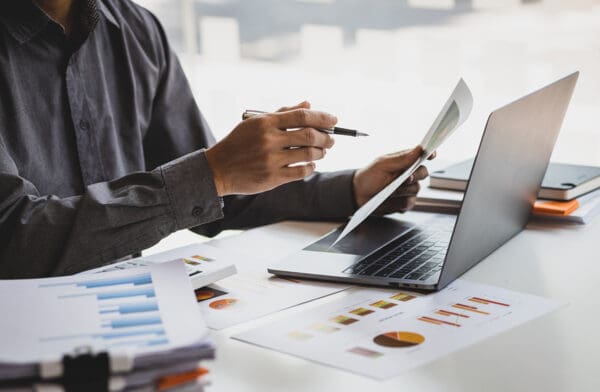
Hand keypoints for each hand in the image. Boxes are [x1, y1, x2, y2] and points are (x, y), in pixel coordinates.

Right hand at [206, 102, 335, 195]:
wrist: (218, 169)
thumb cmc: (238, 143)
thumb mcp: (255, 123)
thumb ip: (282, 113)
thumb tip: (308, 104)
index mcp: (265, 123)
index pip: (301, 116)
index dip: (322, 117)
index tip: (333, 120)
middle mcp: (269, 140)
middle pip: (308, 135)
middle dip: (326, 137)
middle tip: (331, 138)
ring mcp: (271, 160)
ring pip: (307, 154)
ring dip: (320, 152)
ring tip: (322, 151)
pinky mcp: (272, 178)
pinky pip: (300, 172)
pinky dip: (310, 167)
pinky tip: (311, 164)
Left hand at [353, 146, 433, 214]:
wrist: (358, 195)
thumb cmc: (368, 177)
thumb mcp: (383, 164)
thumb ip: (402, 158)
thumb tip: (419, 149)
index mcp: (404, 161)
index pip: (422, 155)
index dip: (429, 154)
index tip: (432, 155)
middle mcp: (409, 174)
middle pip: (423, 173)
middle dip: (414, 176)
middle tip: (404, 179)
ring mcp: (408, 189)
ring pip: (416, 189)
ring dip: (402, 191)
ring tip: (389, 191)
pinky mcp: (405, 202)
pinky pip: (409, 203)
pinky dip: (399, 202)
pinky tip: (390, 200)